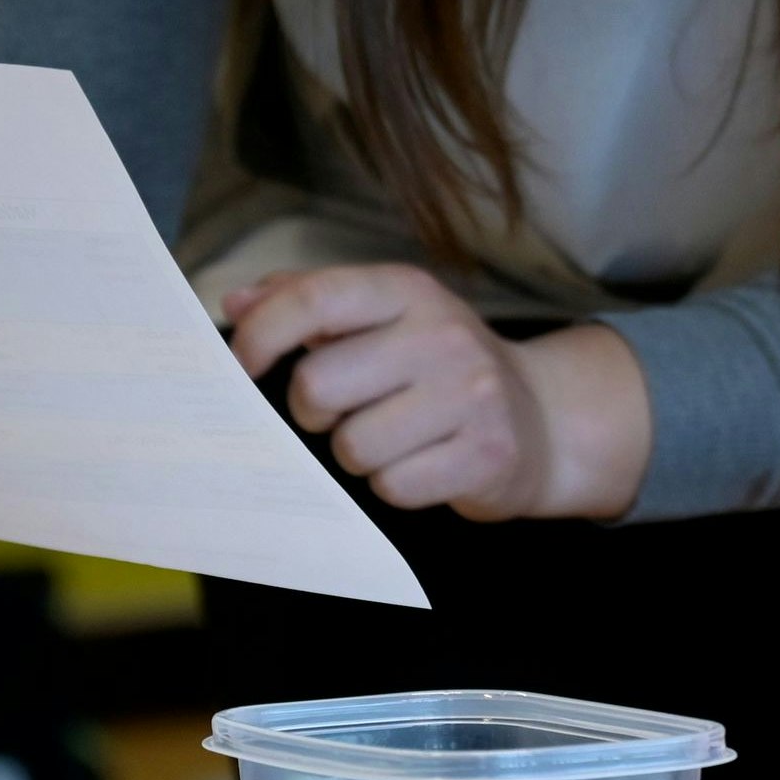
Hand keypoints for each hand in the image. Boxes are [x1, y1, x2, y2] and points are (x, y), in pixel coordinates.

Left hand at [223, 265, 650, 519]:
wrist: (543, 419)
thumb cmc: (441, 368)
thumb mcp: (386, 317)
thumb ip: (310, 302)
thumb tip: (236, 301)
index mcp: (408, 291)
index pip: (313, 300)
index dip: (261, 335)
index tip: (242, 365)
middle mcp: (443, 334)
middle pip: (318, 385)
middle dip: (316, 411)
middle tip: (346, 410)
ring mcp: (471, 395)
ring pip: (352, 446)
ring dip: (359, 454)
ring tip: (396, 438)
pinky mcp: (485, 455)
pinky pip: (393, 487)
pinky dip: (397, 485)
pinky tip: (425, 463)